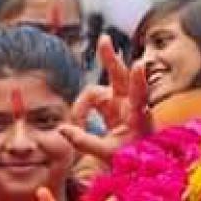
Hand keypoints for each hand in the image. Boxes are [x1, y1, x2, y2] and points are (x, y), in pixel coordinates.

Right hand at [58, 35, 150, 163]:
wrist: (139, 162)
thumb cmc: (131, 157)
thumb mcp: (107, 154)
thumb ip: (84, 142)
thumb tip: (62, 129)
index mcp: (139, 116)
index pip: (139, 95)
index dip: (138, 80)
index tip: (139, 65)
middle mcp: (130, 104)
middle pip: (119, 76)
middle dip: (110, 58)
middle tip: (104, 39)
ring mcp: (121, 102)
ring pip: (97, 91)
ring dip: (83, 105)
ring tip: (77, 126)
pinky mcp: (112, 105)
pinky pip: (92, 100)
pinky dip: (83, 110)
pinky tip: (79, 123)